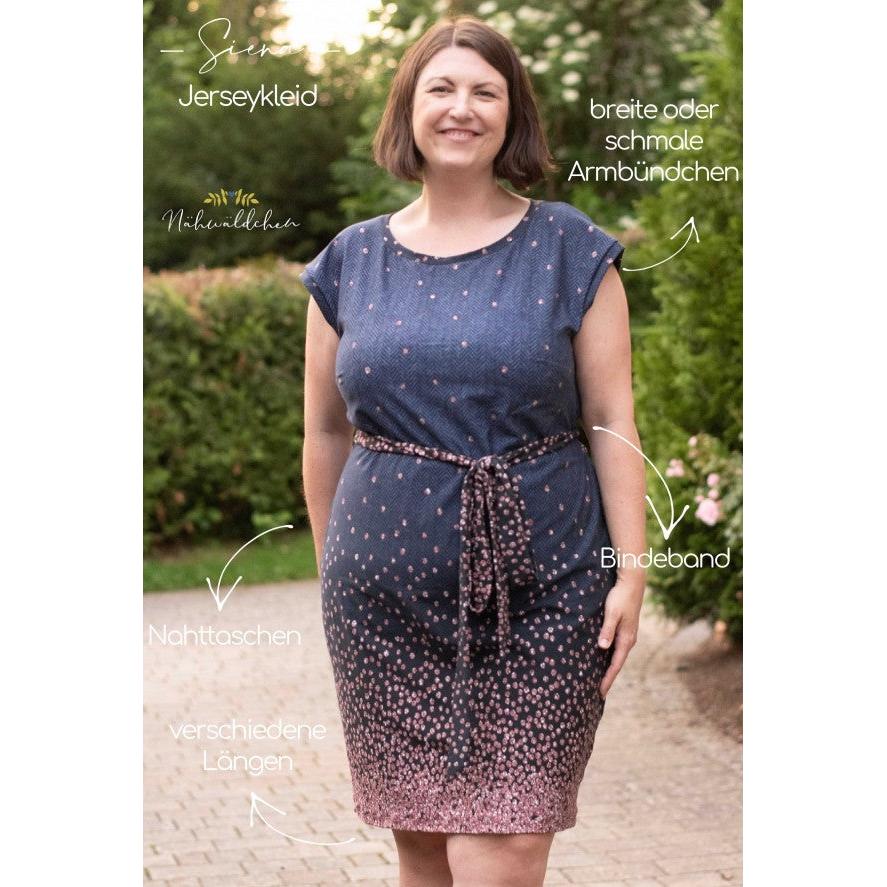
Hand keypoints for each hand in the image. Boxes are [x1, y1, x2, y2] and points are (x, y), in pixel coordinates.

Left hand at [596, 579, 643, 697]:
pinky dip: (611, 657)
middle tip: (599, 692)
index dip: (608, 679)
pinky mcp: (625, 629)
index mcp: (626, 639)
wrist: (632, 582)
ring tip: (600, 679)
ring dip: (609, 667)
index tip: (601, 692)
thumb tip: (603, 648)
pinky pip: (617, 648)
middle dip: (608, 677)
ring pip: (618, 656)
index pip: (615, 665)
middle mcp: (629, 640)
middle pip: (617, 663)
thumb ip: (607, 630)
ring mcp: (628, 634)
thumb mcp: (611, 613)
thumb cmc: (620, 596)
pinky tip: (604, 658)